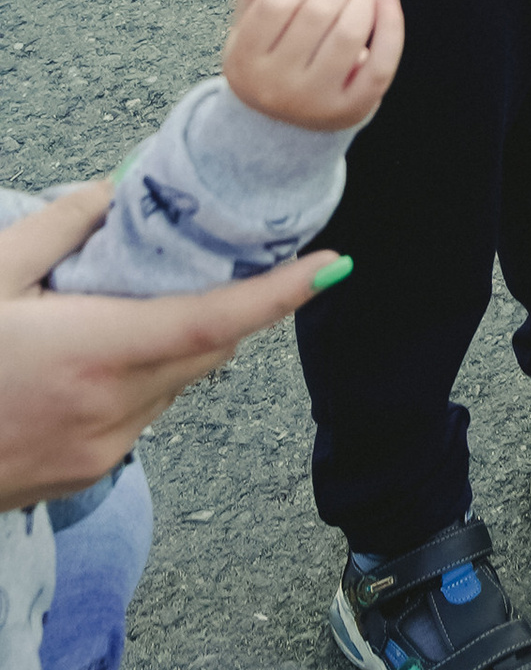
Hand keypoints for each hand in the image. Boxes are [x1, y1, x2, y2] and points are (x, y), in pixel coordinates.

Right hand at [0, 191, 343, 507]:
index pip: (216, 322)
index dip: (280, 294)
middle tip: (217, 258)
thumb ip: (56, 228)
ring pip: (172, 385)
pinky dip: (138, 379)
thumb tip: (108, 195)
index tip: (334, 265)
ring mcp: (101, 451)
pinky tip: (89, 357)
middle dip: (220, 306)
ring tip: (120, 308)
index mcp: (97, 355)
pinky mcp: (85, 474)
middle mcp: (114, 411)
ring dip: (170, 344)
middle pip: (203, 351)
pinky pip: (139, 415)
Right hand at [221, 0, 404, 133]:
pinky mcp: (351, 110)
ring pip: (349, 35)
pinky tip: (387, 1)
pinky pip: (380, 64)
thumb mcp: (253, 8)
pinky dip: (391, 26)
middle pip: (316, 14)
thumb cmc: (271, 46)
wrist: (286, 116)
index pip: (275, 3)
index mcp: (243, 61)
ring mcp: (313, 103)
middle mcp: (273, 88)